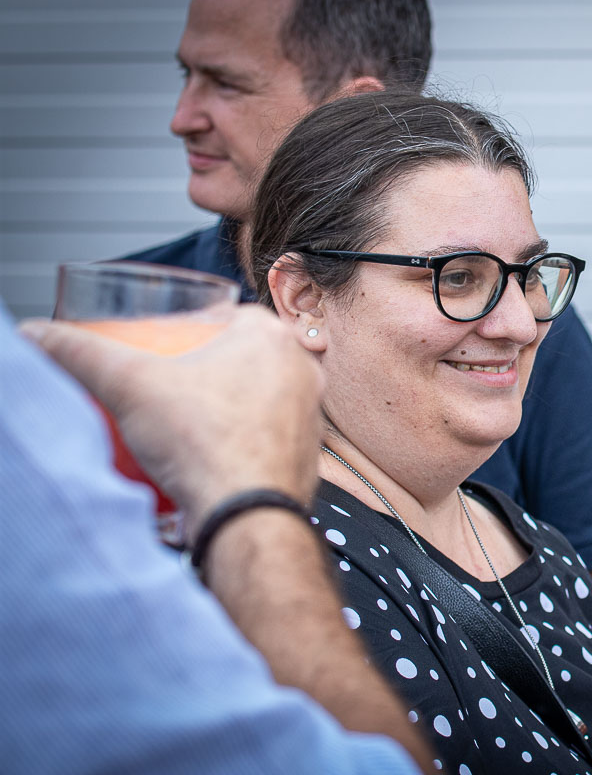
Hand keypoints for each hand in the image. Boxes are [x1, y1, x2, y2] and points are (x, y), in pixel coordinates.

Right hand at [22, 306, 324, 535]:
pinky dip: (245, 438)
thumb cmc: (205, 445)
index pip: (228, 316)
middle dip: (209, 364)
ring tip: (189, 416)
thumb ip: (82, 353)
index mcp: (271, 337)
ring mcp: (311, 414)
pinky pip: (272, 435)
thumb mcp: (128, 386)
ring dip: (230, 402)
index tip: (166, 343)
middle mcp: (302, 370)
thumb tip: (40, 334)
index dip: (193, 327)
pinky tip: (214, 450)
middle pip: (246, 356)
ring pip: (263, 396)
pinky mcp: (309, 453)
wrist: (248, 515)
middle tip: (172, 380)